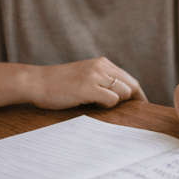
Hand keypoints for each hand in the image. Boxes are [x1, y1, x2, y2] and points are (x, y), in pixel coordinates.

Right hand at [28, 57, 147, 109]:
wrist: (36, 82)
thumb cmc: (58, 85)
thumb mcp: (84, 76)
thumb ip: (102, 81)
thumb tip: (122, 96)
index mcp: (102, 63)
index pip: (129, 79)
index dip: (138, 95)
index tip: (142, 106)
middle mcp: (101, 66)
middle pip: (131, 85)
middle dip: (133, 101)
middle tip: (131, 114)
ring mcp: (94, 76)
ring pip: (124, 92)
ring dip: (117, 103)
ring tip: (100, 105)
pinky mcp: (88, 87)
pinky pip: (112, 99)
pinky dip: (108, 105)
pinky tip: (95, 105)